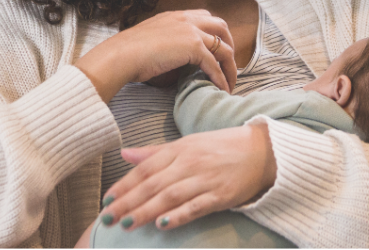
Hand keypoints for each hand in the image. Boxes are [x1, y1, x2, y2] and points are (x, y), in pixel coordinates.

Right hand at [76, 10, 236, 102]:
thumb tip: (177, 59)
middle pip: (221, 27)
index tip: (218, 48)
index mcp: (176, 15)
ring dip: (230, 66)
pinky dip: (221, 77)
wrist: (120, 55)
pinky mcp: (193, 47)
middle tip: (230, 64)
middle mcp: (187, 19)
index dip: (216, 32)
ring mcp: (192, 31)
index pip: (205, 17)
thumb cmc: (128, 52)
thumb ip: (168, 41)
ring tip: (230, 82)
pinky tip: (222, 88)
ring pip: (223, 47)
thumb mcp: (151, 38)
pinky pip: (215, 64)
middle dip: (230, 44)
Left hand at [98, 124, 276, 231]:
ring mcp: (206, 179)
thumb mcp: (188, 144)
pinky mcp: (221, 195)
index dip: (125, 184)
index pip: (146, 168)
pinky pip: (196, 206)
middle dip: (128, 202)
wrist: (263, 151)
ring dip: (147, 211)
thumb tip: (124, 154)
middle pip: (153, 184)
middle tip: (107, 219)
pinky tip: (162, 225)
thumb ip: (155, 152)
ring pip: (170, 196)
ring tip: (127, 224)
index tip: (106, 200)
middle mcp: (190, 163)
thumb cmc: (221, 148)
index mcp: (180, 149)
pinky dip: (179, 215)